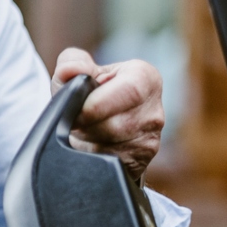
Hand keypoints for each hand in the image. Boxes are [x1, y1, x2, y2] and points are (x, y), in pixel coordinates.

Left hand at [52, 48, 163, 178]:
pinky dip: (93, 157)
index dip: (97, 103)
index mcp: (145, 78)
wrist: (96, 125)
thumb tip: (72, 70)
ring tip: (82, 132)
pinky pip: (112, 164)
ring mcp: (151, 138)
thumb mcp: (76, 72)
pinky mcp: (141, 161)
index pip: (129, 90)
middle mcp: (154, 109)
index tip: (75, 110)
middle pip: (118, 124)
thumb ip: (71, 63)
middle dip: (87, 126)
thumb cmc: (88, 94)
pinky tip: (89, 146)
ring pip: (113, 146)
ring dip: (88, 142)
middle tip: (73, 123)